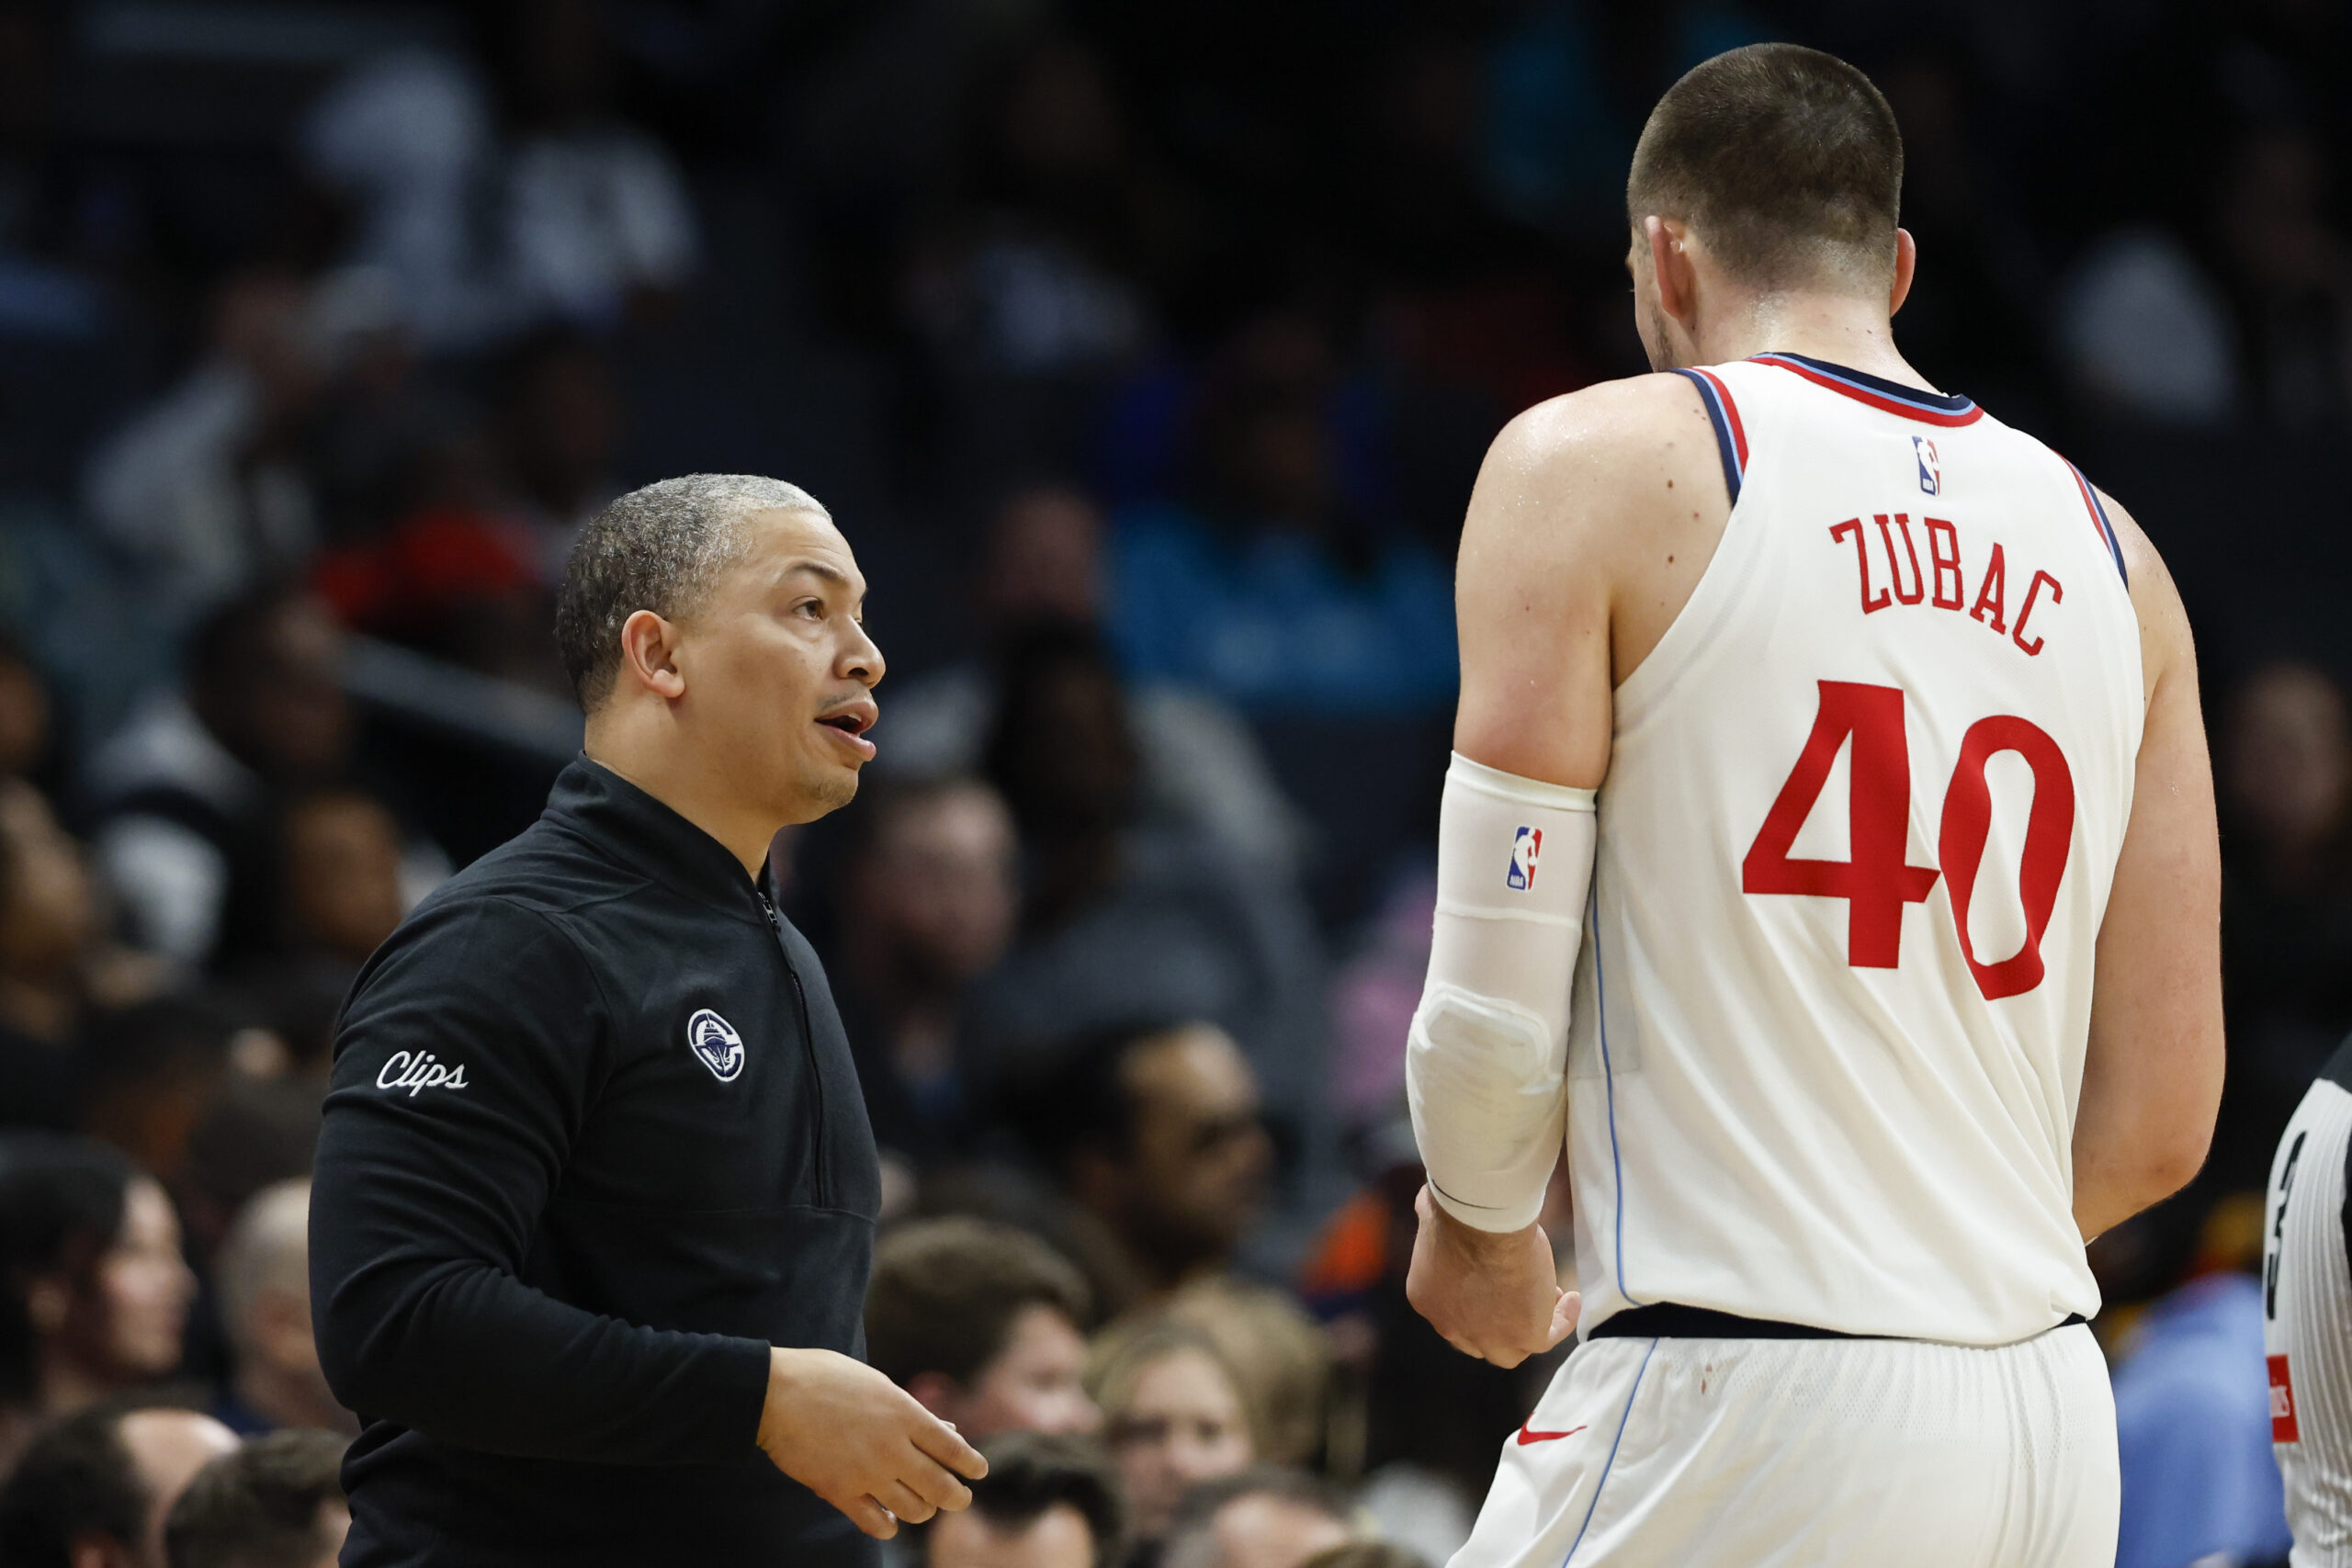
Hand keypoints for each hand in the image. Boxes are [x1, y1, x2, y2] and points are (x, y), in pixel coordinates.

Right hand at [756, 1347, 988, 1538]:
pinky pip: (876, 1523)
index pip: (953, 1448)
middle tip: (961, 1499)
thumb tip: (945, 1428)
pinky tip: (890, 1520)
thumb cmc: (826, 1378)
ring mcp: (867, 1473)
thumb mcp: (876, 1383)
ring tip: (924, 1507)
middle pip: (942, 1486)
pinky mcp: (840, 1492)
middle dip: (958, 1497)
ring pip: (914, 1510)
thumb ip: (910, 1410)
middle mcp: (892, 1447)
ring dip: (924, 1510)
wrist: (775, 1394)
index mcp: (904, 1413)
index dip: (971, 1464)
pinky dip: (888, 1525)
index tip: (979, 1472)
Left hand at [1406, 1184, 1579, 1367]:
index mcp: (1428, 1299)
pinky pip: (1548, 1338)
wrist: (1481, 1225)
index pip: (1452, 1312)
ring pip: (1510, 1351)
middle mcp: (1452, 1327)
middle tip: (1519, 1297)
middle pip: (1477, 1340)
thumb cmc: (1456, 1212)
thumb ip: (1430, 1219)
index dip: (1475, 1299)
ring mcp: (1488, 1337)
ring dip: (1529, 1328)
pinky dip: (1561, 1321)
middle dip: (1498, 1321)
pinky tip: (1571, 1300)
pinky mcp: (1524, 1336)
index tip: (1494, 1278)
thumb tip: (1428, 1205)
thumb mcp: (1430, 1214)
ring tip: (1550, 1298)